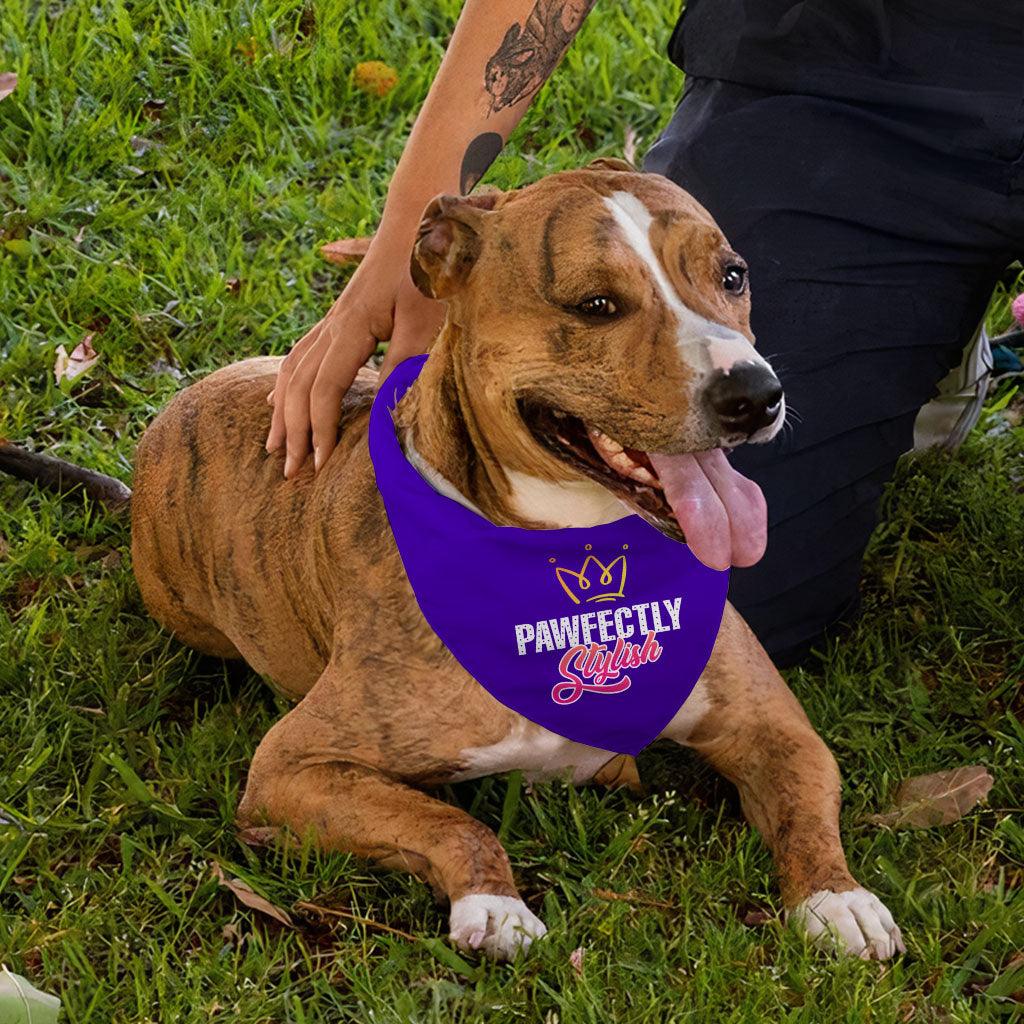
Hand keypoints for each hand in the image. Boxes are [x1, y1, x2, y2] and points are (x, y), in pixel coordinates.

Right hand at [266, 235, 445, 476]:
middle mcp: (333, 324)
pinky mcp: (341, 317)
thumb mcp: (425, 321)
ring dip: (283, 410)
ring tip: (275, 445)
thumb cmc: (429, 269)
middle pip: (298, 384)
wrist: (421, 219)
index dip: (320, 429)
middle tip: (289, 471)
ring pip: (293, 369)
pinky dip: (287, 383)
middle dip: (293, 430)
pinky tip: (279, 398)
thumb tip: (384, 414)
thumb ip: (404, 366)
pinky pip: (300, 355)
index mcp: (350, 327)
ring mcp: (333, 319)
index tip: (321, 465)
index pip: (324, 389)